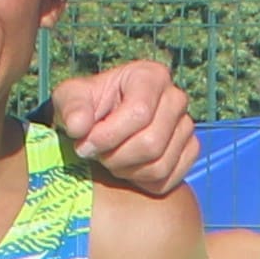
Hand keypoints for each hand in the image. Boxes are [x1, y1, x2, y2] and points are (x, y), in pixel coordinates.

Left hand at [46, 59, 199, 196]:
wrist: (101, 124)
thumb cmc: (87, 107)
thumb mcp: (70, 98)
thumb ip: (71, 107)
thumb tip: (79, 126)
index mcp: (150, 76)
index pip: (139, 112)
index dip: (109, 136)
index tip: (85, 144)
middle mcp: (175, 98)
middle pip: (151, 142)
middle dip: (117, 157)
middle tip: (99, 154)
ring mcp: (186, 126)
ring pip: (160, 164)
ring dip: (127, 171)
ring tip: (111, 160)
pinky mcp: (189, 151)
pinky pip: (169, 179)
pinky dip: (143, 183)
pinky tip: (128, 169)